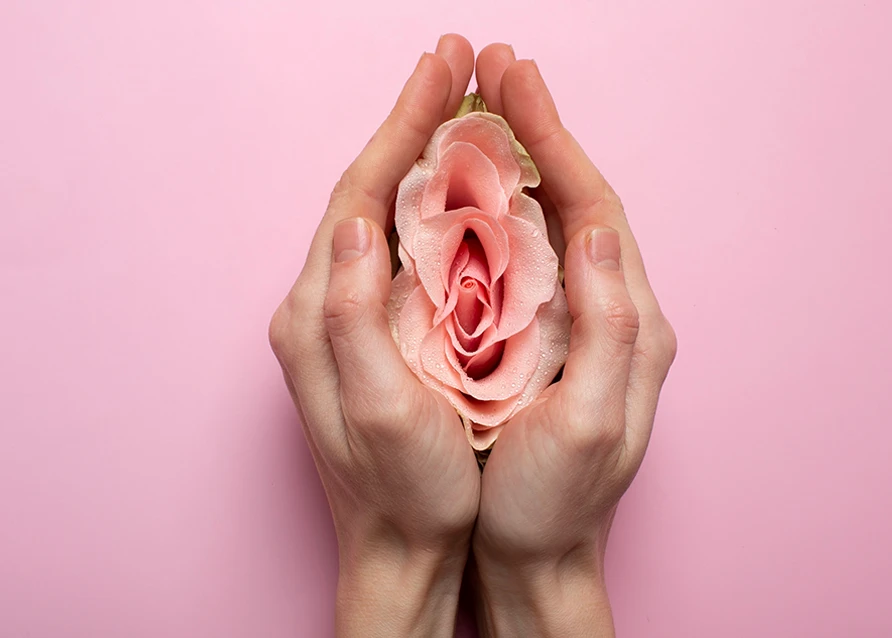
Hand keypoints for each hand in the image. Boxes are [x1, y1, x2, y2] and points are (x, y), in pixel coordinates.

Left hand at [269, 35, 479, 636]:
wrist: (399, 548)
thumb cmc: (403, 490)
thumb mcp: (377, 408)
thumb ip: (353, 313)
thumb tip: (359, 221)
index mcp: (319, 312)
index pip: (360, 194)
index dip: (401, 129)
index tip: (443, 73)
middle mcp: (323, 304)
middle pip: (368, 191)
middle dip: (411, 124)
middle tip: (457, 66)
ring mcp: (348, 316)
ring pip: (386, 215)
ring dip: (421, 155)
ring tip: (463, 107)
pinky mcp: (373, 332)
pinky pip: (402, 249)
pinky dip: (432, 204)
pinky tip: (463, 186)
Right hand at [469, 45, 677, 636]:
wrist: (537, 554)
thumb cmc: (555, 500)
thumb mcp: (589, 422)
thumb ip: (606, 326)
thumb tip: (599, 232)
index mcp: (628, 323)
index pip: (594, 208)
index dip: (554, 142)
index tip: (514, 84)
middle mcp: (611, 310)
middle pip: (576, 201)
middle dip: (537, 132)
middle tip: (494, 72)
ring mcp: (577, 322)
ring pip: (549, 223)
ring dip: (517, 162)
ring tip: (479, 110)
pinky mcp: (545, 338)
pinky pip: (525, 259)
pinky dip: (499, 212)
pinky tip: (470, 188)